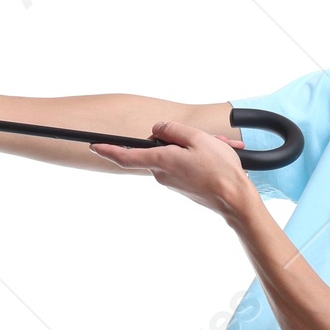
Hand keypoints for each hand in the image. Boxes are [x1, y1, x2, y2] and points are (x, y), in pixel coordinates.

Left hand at [90, 120, 253, 217]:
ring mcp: (172, 182)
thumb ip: (173, 130)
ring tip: (218, 148)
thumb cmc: (219, 171)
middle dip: (178, 138)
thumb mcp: (197, 138)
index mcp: (161, 161)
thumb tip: (158, 129)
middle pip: (159, 148)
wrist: (235, 200)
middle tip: (203, 138)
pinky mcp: (182, 186)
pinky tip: (218, 157)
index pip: (126, 155)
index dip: (108, 150)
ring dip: (196, 148)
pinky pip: (185, 165)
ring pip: (175, 155)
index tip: (94, 145)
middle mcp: (162, 175)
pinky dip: (200, 157)